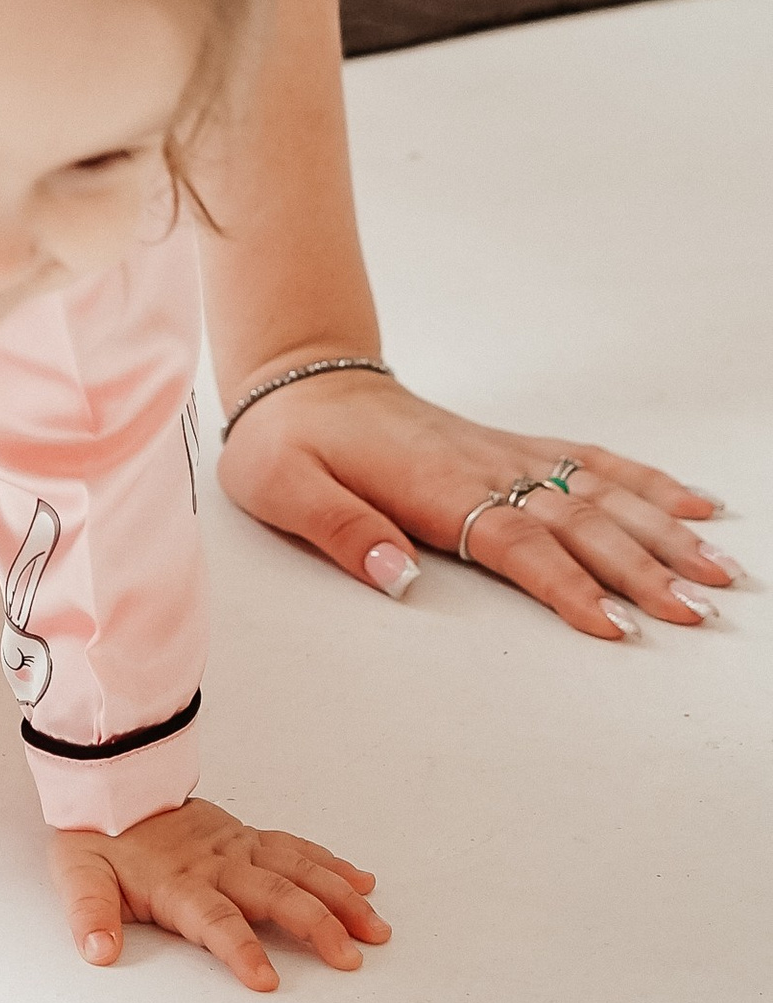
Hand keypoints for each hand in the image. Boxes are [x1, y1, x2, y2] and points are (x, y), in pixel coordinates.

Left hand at [50, 797, 388, 994]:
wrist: (109, 783)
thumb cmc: (99, 838)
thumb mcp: (79, 875)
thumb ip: (89, 913)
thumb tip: (98, 951)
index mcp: (178, 881)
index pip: (214, 919)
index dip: (240, 948)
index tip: (266, 980)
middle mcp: (217, 863)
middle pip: (274, 893)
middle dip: (314, 925)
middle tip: (349, 958)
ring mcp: (238, 847)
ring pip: (298, 870)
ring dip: (338, 898)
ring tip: (374, 928)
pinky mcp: (248, 836)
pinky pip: (296, 848)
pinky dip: (331, 864)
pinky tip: (363, 882)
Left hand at [217, 364, 731, 641]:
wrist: (300, 378)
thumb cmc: (288, 441)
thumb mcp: (283, 488)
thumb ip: (340, 531)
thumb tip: (397, 577)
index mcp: (431, 485)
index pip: (513, 540)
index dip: (565, 584)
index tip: (615, 624)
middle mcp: (481, 466)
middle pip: (575, 521)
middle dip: (642, 567)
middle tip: (698, 608)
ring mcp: (503, 454)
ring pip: (598, 492)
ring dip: (661, 529)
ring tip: (719, 567)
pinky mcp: (510, 447)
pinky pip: (588, 460)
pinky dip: (645, 480)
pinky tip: (691, 503)